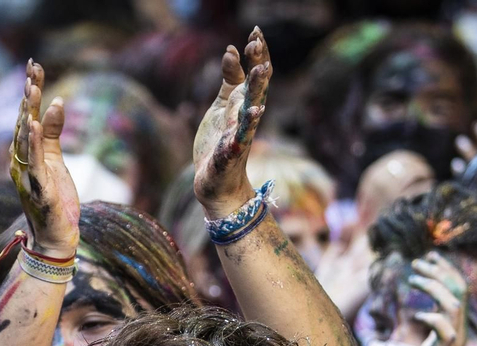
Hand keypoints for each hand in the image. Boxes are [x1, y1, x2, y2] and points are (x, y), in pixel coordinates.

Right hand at [9, 60, 77, 258]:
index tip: (34, 65)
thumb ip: (52, 132)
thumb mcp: (55, 160)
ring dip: (27, 113)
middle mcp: (19, 162)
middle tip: (32, 68)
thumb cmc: (55, 199)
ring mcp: (26, 176)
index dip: (30, 91)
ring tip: (32, 89)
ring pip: (24, 139)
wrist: (56, 238)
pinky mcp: (37, 189)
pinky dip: (30, 143)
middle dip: (27, 95)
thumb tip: (56, 102)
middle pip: (21, 122)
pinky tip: (30, 125)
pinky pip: (33, 163)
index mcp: (23, 154)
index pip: (25, 116)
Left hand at [192, 28, 269, 216]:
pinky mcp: (229, 155)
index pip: (255, 74)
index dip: (257, 54)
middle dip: (258, 66)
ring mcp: (240, 135)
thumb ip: (230, 80)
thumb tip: (232, 50)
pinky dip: (245, 129)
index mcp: (243, 103)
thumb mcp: (222, 105)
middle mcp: (246, 117)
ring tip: (260, 71)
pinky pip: (238, 140)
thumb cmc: (219, 143)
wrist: (216, 183)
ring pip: (251, 111)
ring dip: (257, 92)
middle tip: (257, 44)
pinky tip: (251, 116)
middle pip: (256, 88)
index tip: (255, 31)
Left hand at [400, 251, 470, 345]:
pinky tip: (416, 316)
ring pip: (453, 303)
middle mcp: (459, 332)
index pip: (460, 291)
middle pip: (459, 290)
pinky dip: (430, 317)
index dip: (446, 271)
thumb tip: (425, 315)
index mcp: (457, 328)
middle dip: (440, 270)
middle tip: (418, 261)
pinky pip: (443, 329)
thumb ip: (433, 332)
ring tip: (412, 278)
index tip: (429, 258)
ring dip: (432, 286)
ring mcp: (452, 343)